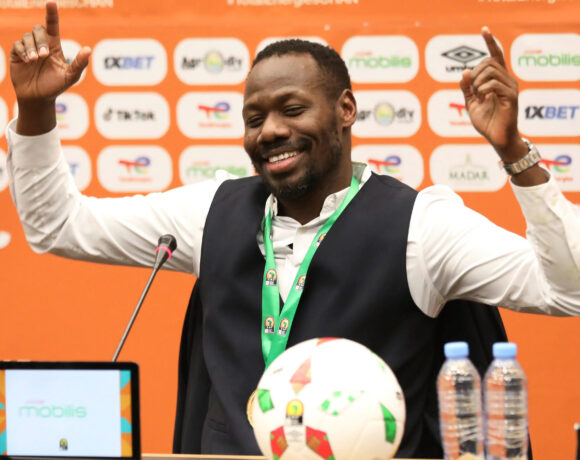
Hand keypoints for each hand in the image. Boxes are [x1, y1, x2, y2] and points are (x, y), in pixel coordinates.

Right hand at [10, 1, 90, 133]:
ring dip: (32, 47)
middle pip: (38, 30)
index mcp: (54, 47)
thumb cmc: (55, 87)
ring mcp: (28, 49)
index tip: (51, 2)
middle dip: (40, 41)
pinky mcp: (17, 55)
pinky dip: (22, 50)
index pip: (52, 26)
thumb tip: (88, 50)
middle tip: (43, 56)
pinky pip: (17, 45)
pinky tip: (27, 60)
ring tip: (35, 60)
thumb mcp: (70, 77)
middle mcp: (41, 45)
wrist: (38, 98)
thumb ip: (79, 64)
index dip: (51, 14)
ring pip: (27, 36)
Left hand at [460, 27, 523, 160]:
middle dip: (475, 73)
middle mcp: (507, 80)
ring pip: (491, 72)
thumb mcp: (471, 103)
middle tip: (472, 89)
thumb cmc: (487, 121)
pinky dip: (483, 90)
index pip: (496, 56)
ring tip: (478, 96)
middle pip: (489, 62)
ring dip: (478, 83)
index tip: (484, 29)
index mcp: (497, 79)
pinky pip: (494, 85)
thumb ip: (467, 88)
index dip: (490, 42)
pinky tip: (483, 100)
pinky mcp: (511, 97)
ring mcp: (510, 88)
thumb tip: (465, 71)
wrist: (497, 138)